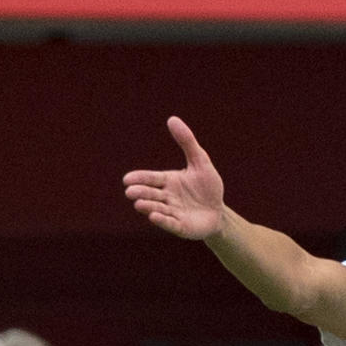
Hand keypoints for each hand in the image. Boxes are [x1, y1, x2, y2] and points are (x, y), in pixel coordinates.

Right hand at [122, 117, 231, 241]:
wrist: (218, 212)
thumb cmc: (208, 187)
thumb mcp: (200, 161)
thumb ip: (187, 141)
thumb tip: (172, 119)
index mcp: (168, 182)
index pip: (151, 179)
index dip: (140, 178)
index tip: (127, 179)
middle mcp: (167, 198)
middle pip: (151, 194)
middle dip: (141, 193)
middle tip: (130, 192)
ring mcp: (172, 213)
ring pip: (158, 209)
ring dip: (148, 207)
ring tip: (139, 204)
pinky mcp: (180, 227)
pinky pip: (170, 223)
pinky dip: (162, 220)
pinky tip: (153, 217)